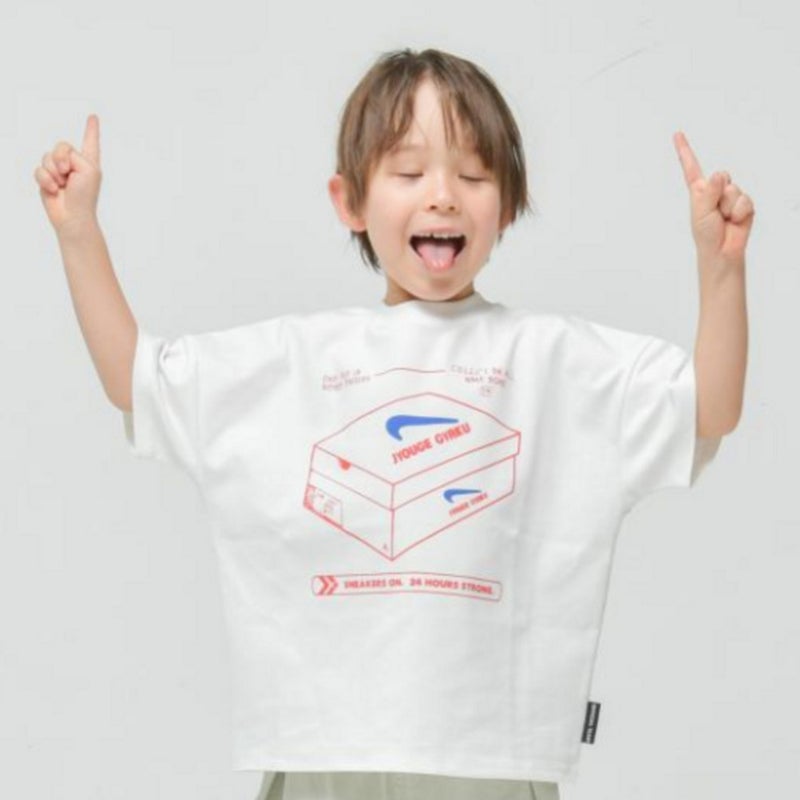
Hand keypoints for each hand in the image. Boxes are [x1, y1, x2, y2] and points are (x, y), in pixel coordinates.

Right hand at [34, 114, 102, 235]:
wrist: (73, 216)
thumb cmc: (85, 196)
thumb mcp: (88, 169)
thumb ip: (73, 154)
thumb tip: (58, 159)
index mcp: (89, 161)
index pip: (90, 141)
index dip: (91, 129)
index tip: (93, 116)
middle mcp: (74, 163)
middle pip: (61, 145)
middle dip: (61, 157)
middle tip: (67, 173)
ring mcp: (59, 171)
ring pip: (47, 157)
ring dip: (54, 172)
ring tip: (62, 185)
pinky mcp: (46, 179)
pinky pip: (38, 169)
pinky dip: (46, 180)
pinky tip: (54, 190)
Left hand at [673, 131, 754, 265]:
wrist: (721, 252)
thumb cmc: (705, 234)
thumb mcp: (700, 212)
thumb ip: (709, 192)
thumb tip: (719, 174)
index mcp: (699, 191)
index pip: (691, 168)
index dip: (684, 151)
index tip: (676, 134)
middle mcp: (715, 190)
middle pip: (722, 176)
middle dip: (719, 194)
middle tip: (715, 213)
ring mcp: (731, 197)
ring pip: (734, 189)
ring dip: (728, 207)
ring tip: (724, 219)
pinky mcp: (744, 204)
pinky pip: (745, 200)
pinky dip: (739, 212)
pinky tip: (735, 221)